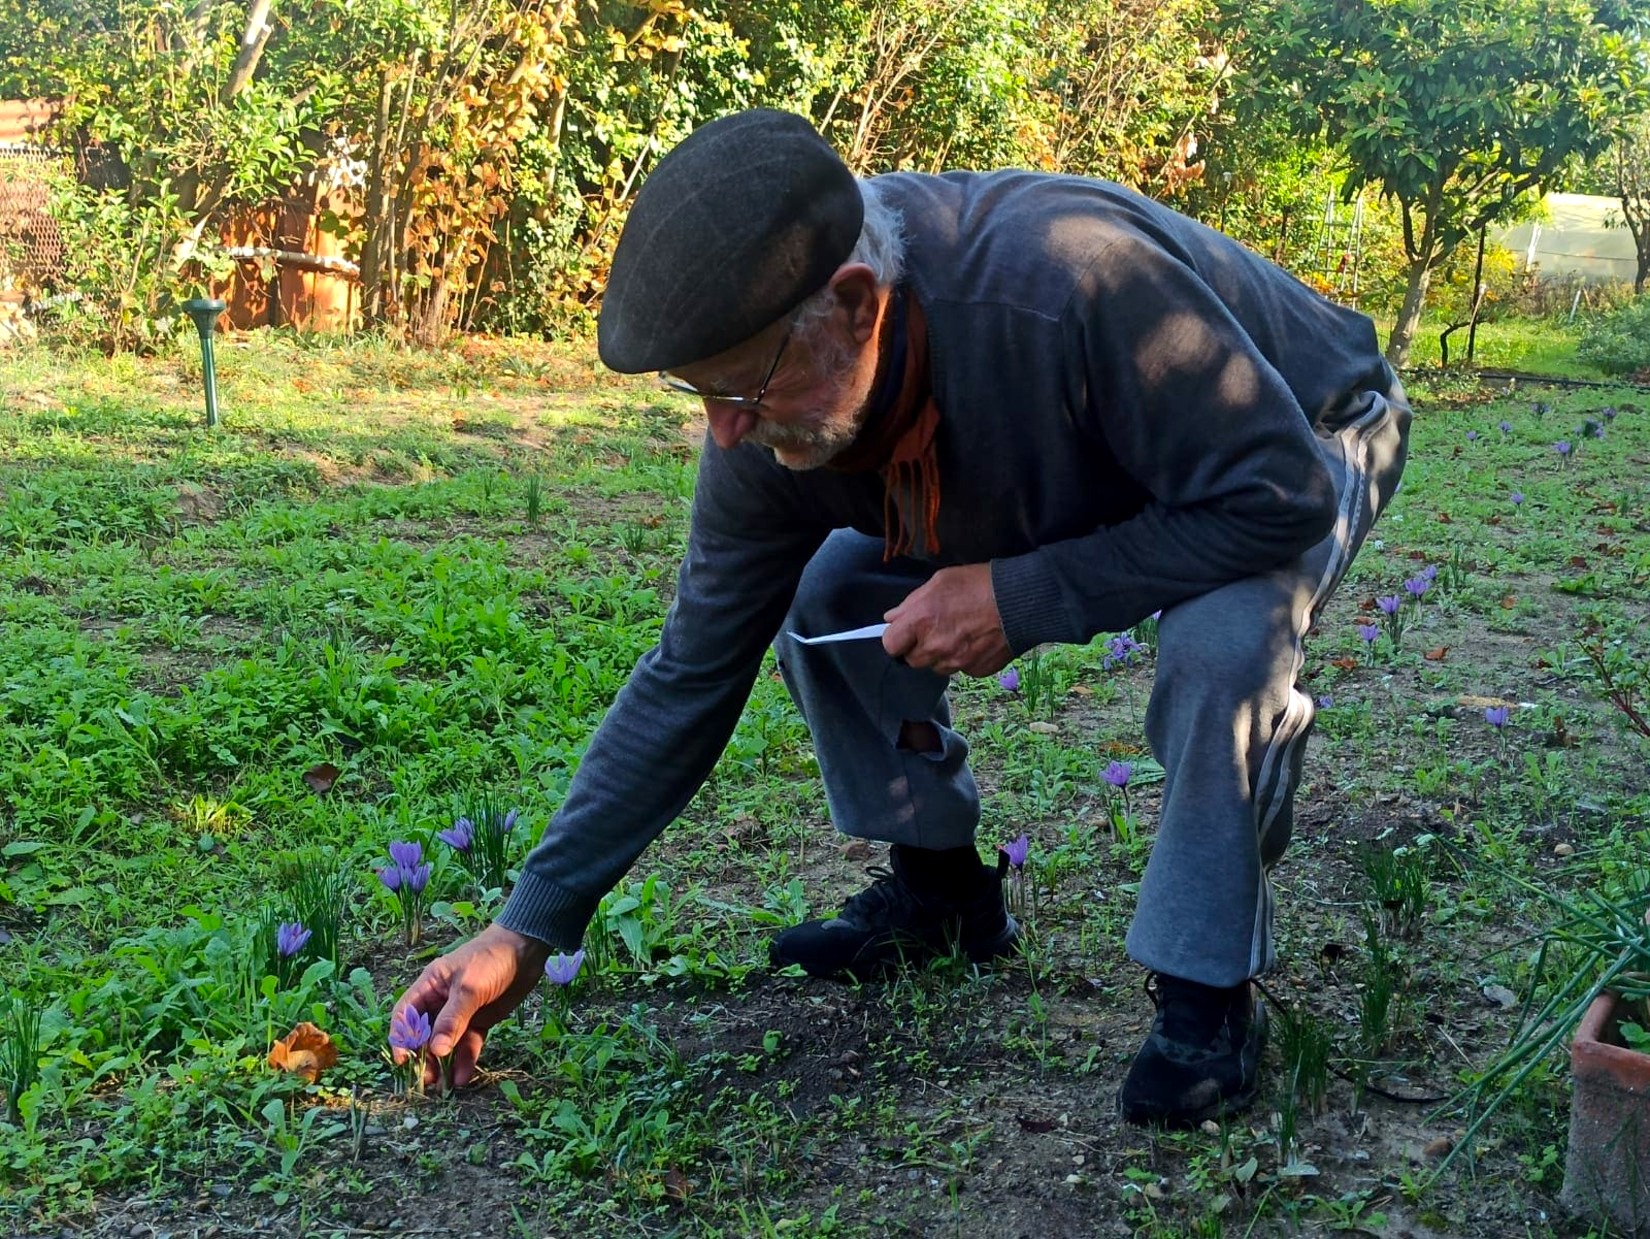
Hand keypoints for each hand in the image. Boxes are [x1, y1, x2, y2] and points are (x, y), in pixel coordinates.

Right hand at [389, 923, 550, 1089]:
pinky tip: (464, 1076)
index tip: (403, 1061)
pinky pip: (468, 1044)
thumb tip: (436, 1050)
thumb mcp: (469, 988)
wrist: (526, 950)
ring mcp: (461, 1013)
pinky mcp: (480, 1021)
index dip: (402, 1037)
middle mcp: (442, 1001)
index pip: (406, 1014)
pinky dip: (466, 1059)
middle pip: (425, 1034)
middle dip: (424, 1057)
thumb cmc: (490, 960)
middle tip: (428, 1080)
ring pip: (447, 1043)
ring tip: (445, 1086)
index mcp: (430, 986)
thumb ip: (452, 1019)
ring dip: (444, 1064)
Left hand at [882, 562, 1012, 677]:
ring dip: (941, 655)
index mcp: (920, 621)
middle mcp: (935, 647)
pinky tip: (975, 640)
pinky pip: (960, 670)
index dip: (897, 638)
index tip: (904, 632)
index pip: (890, 645)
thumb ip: (912, 602)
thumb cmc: (979, 584)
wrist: (1020, 601)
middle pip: (912, 660)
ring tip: (959, 633)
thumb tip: (892, 617)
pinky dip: (964, 659)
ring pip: (936, 666)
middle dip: (919, 647)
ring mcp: (955, 662)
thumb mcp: (940, 581)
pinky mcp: (975, 671)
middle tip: (935, 629)